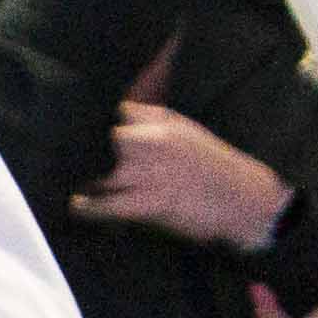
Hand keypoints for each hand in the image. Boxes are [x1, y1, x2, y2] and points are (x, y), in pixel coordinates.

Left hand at [77, 101, 291, 250]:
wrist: (244, 201)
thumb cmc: (217, 168)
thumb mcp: (189, 131)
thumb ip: (155, 120)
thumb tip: (123, 109)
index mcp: (164, 123)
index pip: (121, 113)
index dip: (104, 124)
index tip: (85, 129)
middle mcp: (152, 144)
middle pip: (106, 142)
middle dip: (93, 151)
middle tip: (74, 158)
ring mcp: (148, 174)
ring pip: (102, 173)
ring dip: (89, 180)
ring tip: (74, 183)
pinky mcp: (147, 203)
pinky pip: (107, 205)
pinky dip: (89, 208)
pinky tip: (77, 207)